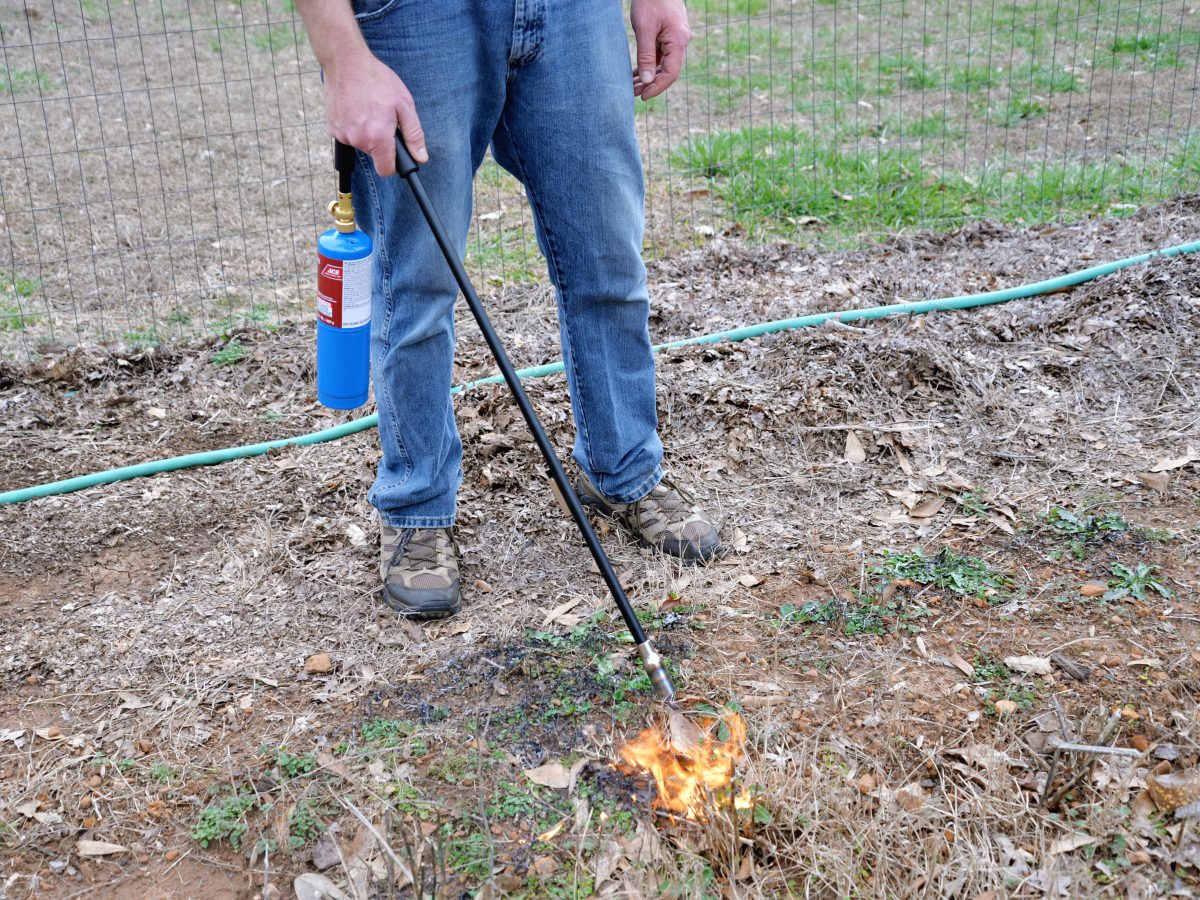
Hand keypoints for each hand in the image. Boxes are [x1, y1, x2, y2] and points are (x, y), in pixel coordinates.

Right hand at [323, 51, 427, 175]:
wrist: (345, 61)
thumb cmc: (376, 80)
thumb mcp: (404, 105)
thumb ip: (414, 134)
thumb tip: (421, 157)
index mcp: (377, 137)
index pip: (386, 170)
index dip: (395, 164)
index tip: (397, 152)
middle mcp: (357, 139)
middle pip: (375, 155)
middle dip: (382, 142)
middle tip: (383, 118)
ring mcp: (342, 134)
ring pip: (361, 145)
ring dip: (367, 133)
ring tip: (369, 109)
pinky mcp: (332, 128)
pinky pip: (349, 135)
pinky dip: (354, 127)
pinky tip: (357, 109)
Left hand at [630, 0, 689, 100]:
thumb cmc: (650, 0)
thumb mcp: (645, 28)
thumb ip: (646, 56)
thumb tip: (647, 81)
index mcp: (678, 41)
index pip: (671, 73)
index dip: (657, 87)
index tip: (643, 96)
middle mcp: (680, 42)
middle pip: (668, 71)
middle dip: (651, 84)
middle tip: (632, 94)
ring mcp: (675, 38)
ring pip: (663, 64)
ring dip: (648, 76)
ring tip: (632, 87)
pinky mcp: (668, 34)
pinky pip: (660, 55)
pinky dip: (648, 65)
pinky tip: (636, 74)